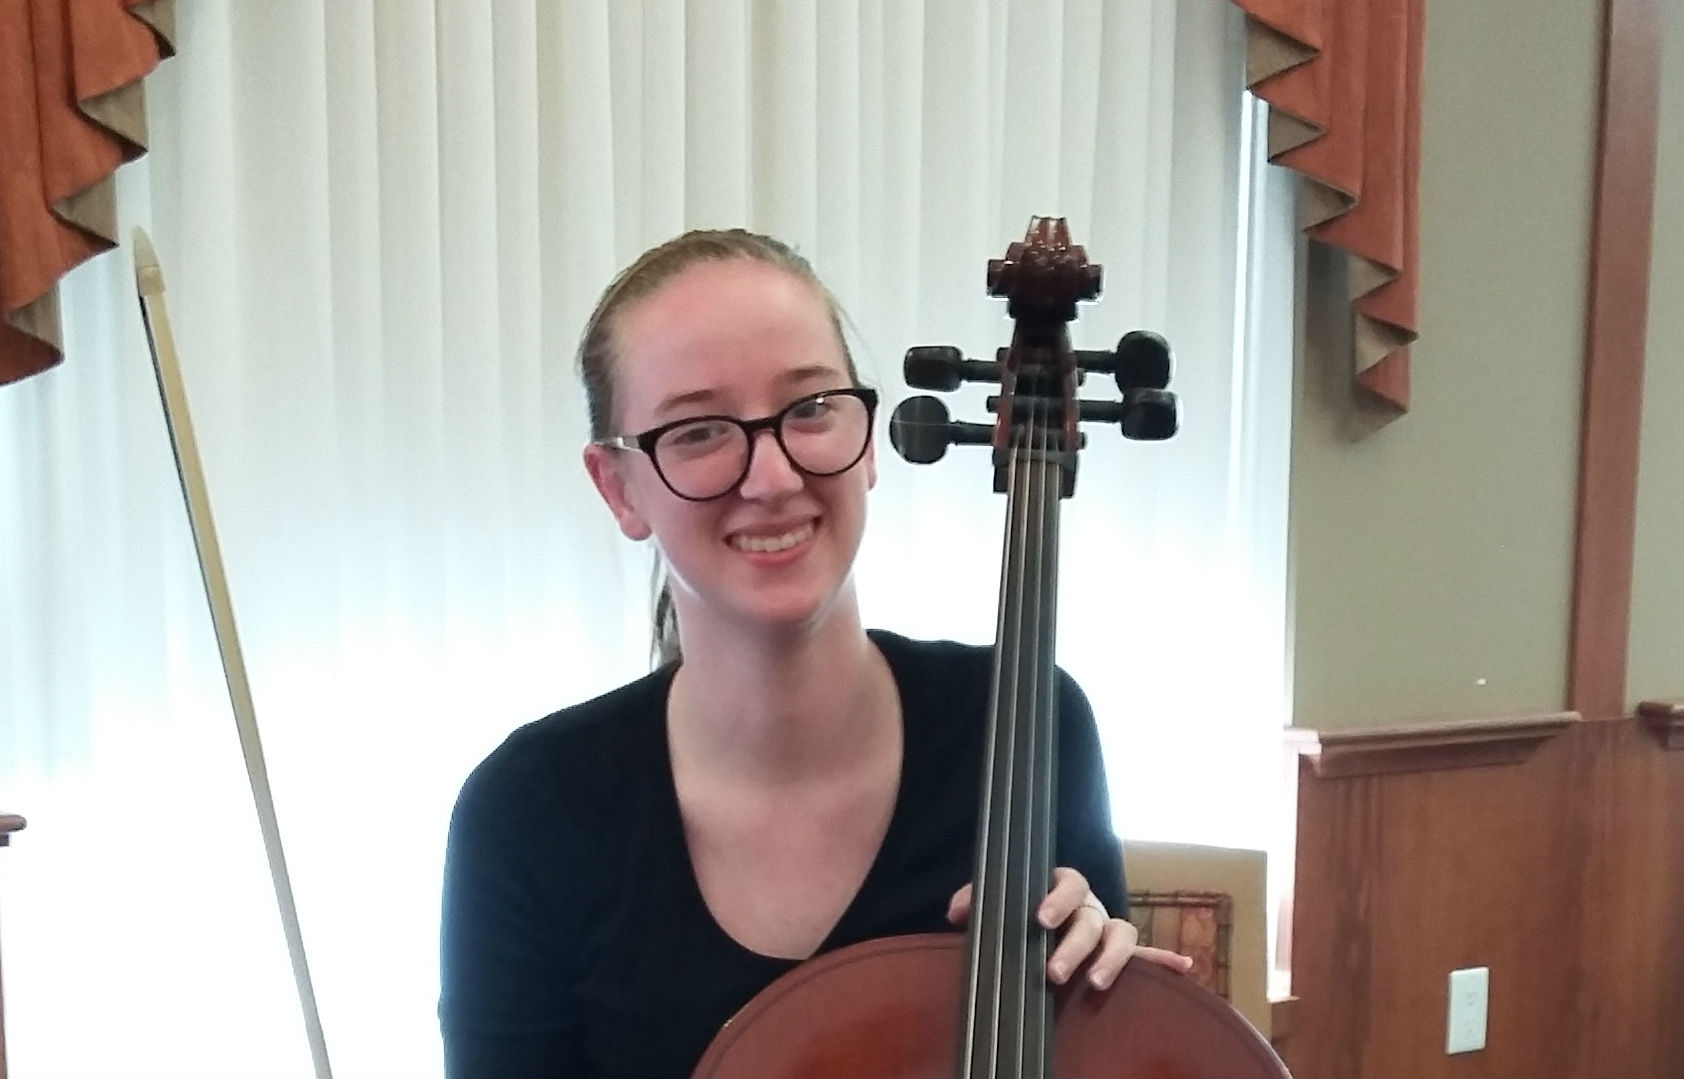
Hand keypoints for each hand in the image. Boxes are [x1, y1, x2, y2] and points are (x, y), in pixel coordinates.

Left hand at [946, 866, 1193, 989]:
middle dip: (1074, 946)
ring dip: (1112, 960)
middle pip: (1092, 919)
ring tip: (1096, 984)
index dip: (1056, 899)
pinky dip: (1165, 961)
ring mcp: (1107, 930)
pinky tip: (1183, 968)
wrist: (1032, 927)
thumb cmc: (1016, 916)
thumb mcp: (996, 905)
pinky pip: (1146, 955)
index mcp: (1061, 888)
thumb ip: (975, 903)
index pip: (1068, 883)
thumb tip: (955, 913)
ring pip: (1121, 936)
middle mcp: (1089, 906)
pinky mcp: (1121, 955)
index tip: (1040, 920)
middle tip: (1053, 973)